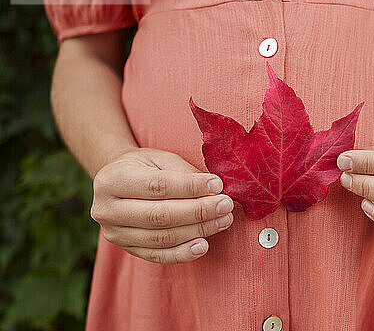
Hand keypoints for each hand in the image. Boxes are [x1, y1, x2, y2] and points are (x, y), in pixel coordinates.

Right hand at [91, 148, 233, 263]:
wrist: (118, 182)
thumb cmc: (145, 166)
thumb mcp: (160, 158)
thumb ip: (184, 172)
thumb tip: (215, 189)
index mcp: (113, 179)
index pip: (157, 186)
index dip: (190, 187)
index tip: (217, 184)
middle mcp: (107, 209)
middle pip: (159, 215)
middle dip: (198, 211)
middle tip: (226, 205)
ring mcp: (115, 234)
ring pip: (161, 237)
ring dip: (197, 230)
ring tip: (224, 220)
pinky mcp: (127, 250)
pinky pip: (159, 256)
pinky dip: (183, 253)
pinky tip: (204, 245)